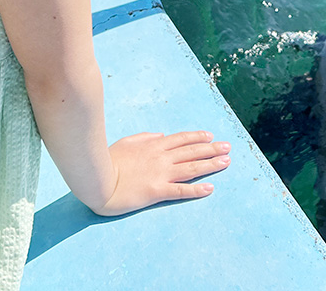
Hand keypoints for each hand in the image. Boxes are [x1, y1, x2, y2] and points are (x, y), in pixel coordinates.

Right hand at [93, 131, 230, 215]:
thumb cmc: (107, 161)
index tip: (210, 136)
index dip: (197, 137)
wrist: (97, 180)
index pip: (181, 139)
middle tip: (228, 147)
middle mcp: (161, 158)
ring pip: (191, 168)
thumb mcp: (126, 142)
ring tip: (226, 162)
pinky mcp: (157, 191)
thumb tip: (160, 134)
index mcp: (153, 145)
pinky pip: (181, 190)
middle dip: (211, 149)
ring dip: (211, 165)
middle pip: (192, 152)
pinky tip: (210, 189)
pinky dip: (197, 190)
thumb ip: (144, 137)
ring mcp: (161, 174)